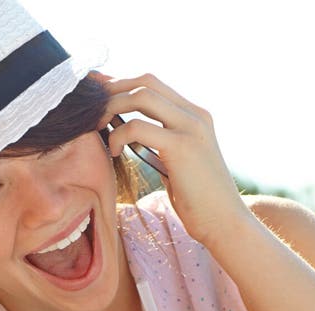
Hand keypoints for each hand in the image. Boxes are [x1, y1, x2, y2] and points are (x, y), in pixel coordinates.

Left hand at [97, 72, 250, 248]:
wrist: (225, 223)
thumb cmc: (199, 202)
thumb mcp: (180, 165)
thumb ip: (162, 144)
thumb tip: (131, 136)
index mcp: (195, 116)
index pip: (154, 85)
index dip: (123, 84)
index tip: (99, 94)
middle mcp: (195, 115)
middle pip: (146, 82)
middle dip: (113, 89)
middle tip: (90, 106)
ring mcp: (190, 128)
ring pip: (141, 96)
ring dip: (112, 107)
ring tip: (97, 126)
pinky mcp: (181, 147)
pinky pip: (138, 127)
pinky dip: (119, 135)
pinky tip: (113, 151)